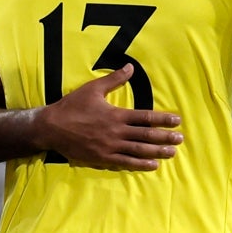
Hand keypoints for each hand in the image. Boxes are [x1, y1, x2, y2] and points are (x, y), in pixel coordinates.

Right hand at [44, 64, 183, 170]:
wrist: (51, 128)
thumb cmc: (71, 107)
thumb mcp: (92, 89)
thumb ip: (114, 79)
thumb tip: (130, 67)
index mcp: (116, 114)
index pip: (145, 117)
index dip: (163, 119)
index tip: (177, 120)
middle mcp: (116, 132)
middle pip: (146, 135)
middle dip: (165, 137)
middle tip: (180, 139)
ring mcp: (110, 147)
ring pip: (138, 150)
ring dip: (157, 152)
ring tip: (172, 153)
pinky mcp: (102, 159)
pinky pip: (125, 163)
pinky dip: (140, 164)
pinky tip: (152, 165)